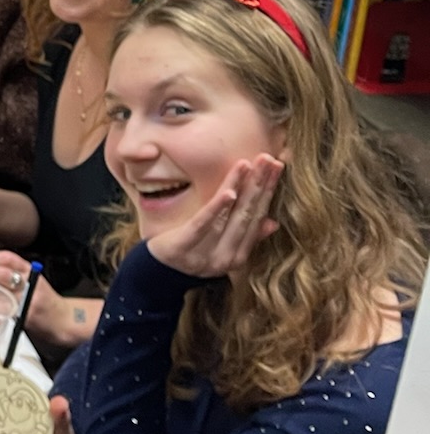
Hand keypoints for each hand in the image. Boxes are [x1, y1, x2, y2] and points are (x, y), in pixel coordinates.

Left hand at [145, 155, 283, 278]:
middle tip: (269, 159)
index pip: (257, 216)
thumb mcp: (219, 247)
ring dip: (242, 188)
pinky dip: (218, 207)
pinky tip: (229, 191)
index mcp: (238, 256)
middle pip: (248, 214)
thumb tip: (273, 223)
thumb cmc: (190, 253)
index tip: (277, 166)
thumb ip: (245, 236)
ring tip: (250, 164)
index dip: (268, 190)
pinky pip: (204, 224)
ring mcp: (207, 254)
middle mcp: (227, 257)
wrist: (155, 275)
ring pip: (230, 216)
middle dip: (260, 184)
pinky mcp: (184, 247)